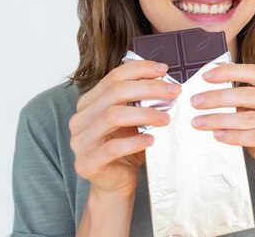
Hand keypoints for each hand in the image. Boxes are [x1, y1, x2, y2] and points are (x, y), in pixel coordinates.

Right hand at [69, 60, 180, 195]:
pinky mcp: (87, 164)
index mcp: (89, 103)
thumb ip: (140, 100)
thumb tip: (166, 82)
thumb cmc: (126, 148)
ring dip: (145, 114)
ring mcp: (80, 142)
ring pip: (112, 116)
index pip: (113, 77)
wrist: (115, 184)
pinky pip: (112, 148)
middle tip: (174, 92)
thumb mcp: (133, 119)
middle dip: (149, 88)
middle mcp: (80, 119)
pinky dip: (135, 142)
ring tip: (167, 118)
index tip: (164, 70)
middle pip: (115, 93)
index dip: (139, 69)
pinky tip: (152, 140)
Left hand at [190, 63, 254, 192]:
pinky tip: (217, 135)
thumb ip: (243, 99)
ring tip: (199, 122)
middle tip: (195, 102)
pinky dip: (233, 136)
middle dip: (218, 98)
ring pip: (250, 117)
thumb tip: (211, 85)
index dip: (228, 72)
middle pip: (250, 94)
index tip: (205, 77)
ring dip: (220, 119)